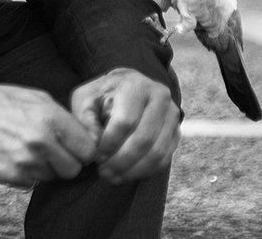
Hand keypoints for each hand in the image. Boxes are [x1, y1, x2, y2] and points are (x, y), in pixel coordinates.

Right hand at [0, 74, 97, 186]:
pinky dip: (29, 173)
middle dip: (68, 161)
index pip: (87, 149)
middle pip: (74, 169)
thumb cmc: (0, 101)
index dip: (84, 149)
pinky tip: (17, 155)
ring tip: (30, 148)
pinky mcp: (10, 176)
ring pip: (53, 177)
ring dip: (47, 167)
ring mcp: (25, 162)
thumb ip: (63, 118)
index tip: (78, 147)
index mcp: (50, 118)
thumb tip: (86, 138)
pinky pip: (33, 182)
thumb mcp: (37, 97)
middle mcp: (40, 142)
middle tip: (55, 150)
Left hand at [70, 67, 180, 183]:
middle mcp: (159, 97)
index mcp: (135, 85)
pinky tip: (126, 173)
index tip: (96, 156)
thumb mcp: (86, 99)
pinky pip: (164, 158)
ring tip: (113, 176)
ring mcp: (171, 115)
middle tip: (104, 172)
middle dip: (121, 161)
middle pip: (143, 139)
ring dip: (133, 170)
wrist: (127, 89)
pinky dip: (145, 171)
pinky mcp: (176, 131)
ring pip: (156, 152)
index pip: (125, 121)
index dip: (110, 143)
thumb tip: (94, 144)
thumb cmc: (103, 95)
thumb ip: (85, 120)